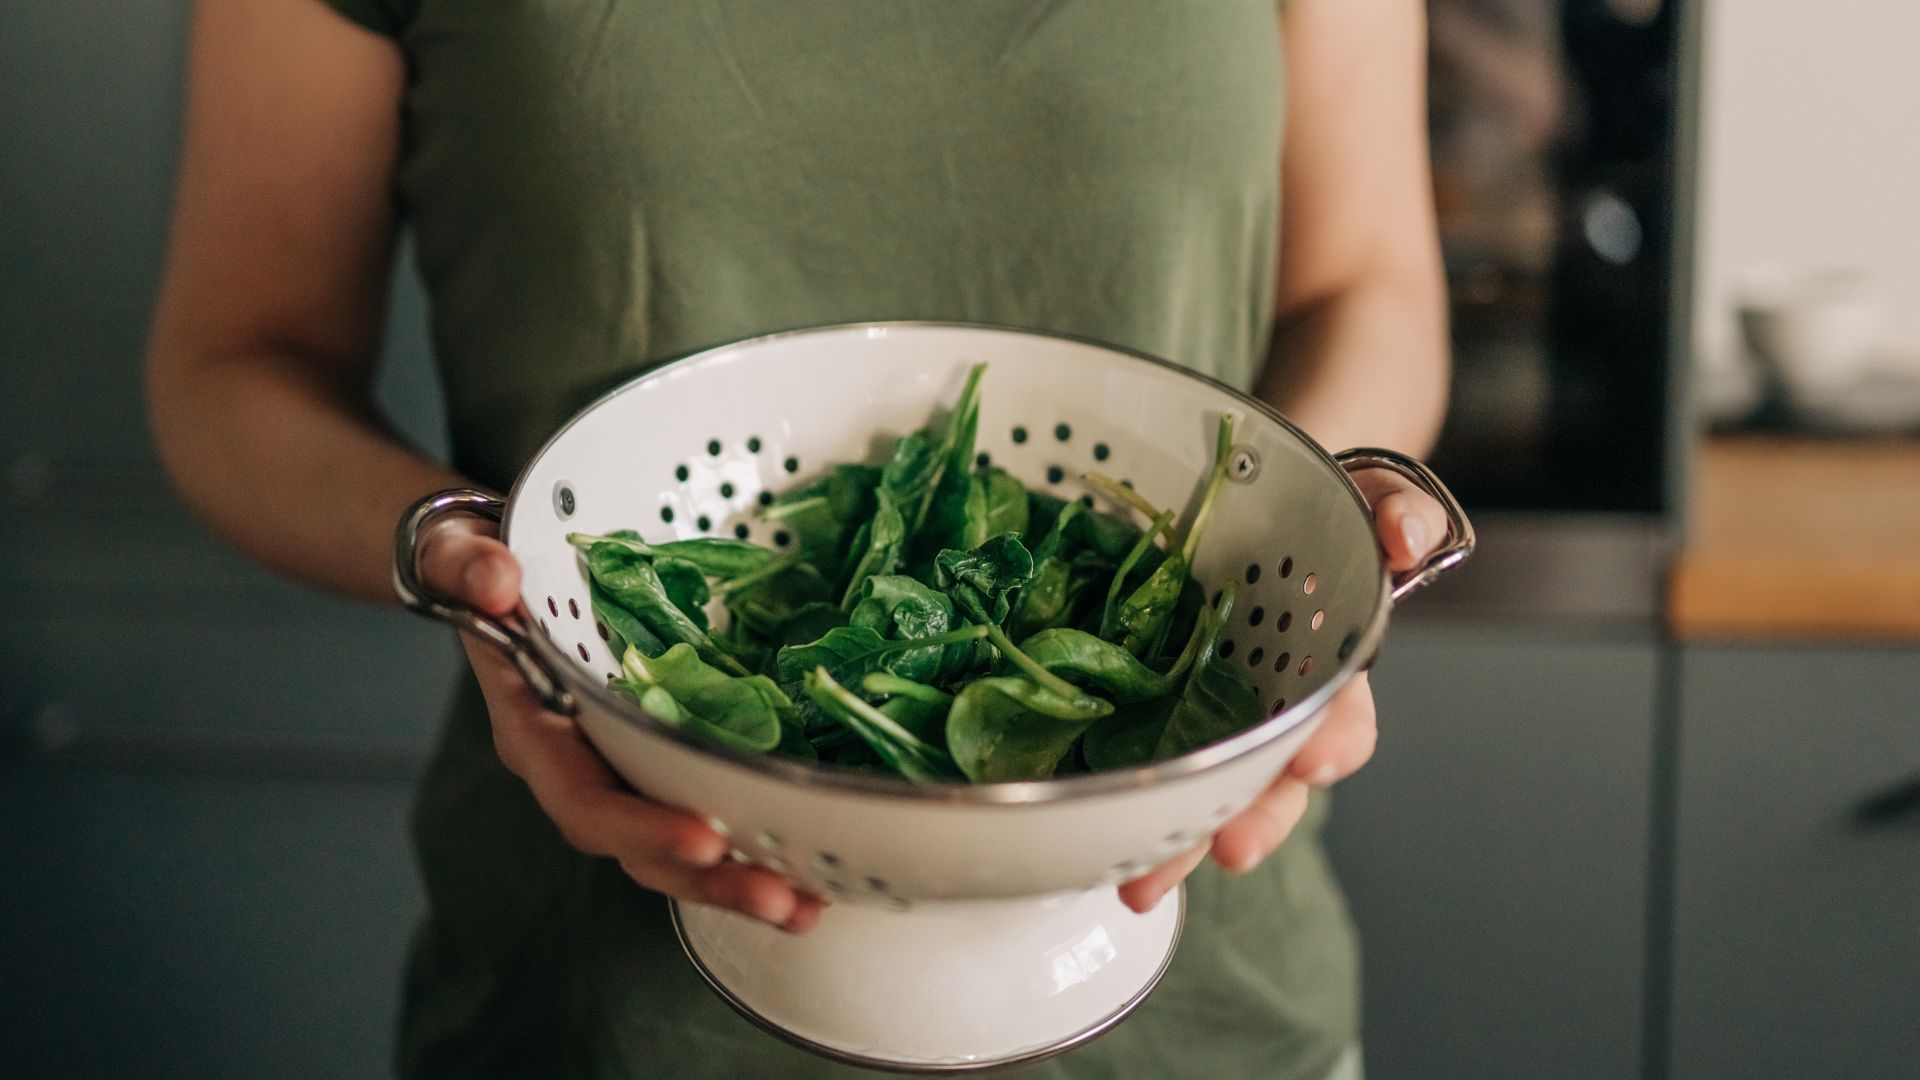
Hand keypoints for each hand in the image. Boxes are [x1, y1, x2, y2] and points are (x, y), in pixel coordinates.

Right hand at [417, 514, 824, 932]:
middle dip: (708, 879)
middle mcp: (580, 765)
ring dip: (742, 878)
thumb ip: (466, 566)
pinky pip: (705, 807)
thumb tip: (498, 582)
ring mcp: (623, 765)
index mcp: (534, 731)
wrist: (493, 571)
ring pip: (678, 844)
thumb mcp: (458, 555)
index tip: (704, 840)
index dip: (640, 828)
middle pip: (640, 848)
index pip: (583, 799)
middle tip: (782, 900)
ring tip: (810, 904)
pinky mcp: (660, 752)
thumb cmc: (478, 568)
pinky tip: (812, 863)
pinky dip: (755, 840)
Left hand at [1116, 465, 1448, 911]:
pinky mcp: (1148, 709)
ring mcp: (1207, 714)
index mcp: (1325, 669)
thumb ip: (1394, 509)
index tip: (1318, 760)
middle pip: (1268, 780)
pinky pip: (1140, 764)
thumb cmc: (1311, 512)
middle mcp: (1269, 707)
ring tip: (1146, 880)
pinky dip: (1124, 805)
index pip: (1343, 715)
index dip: (1334, 740)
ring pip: (1201, 792)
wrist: (1248, 505)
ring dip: (1179, 841)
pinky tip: (1094, 840)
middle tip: (1230, 849)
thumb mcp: (1365, 496)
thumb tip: (1406, 538)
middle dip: (1253, 819)